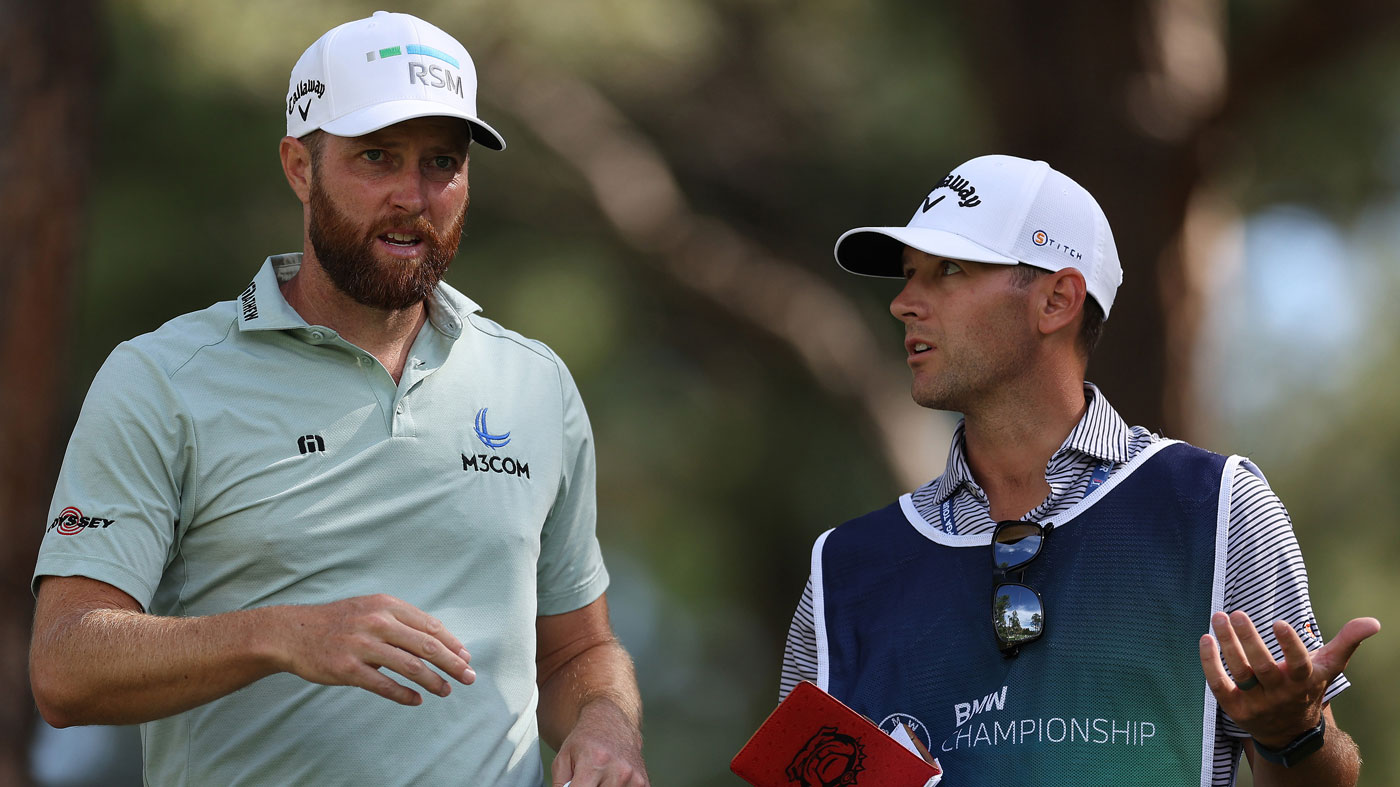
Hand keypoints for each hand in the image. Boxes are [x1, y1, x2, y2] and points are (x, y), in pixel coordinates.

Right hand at [271, 593, 474, 704]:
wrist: (293, 632)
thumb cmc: (340, 622)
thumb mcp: (371, 609)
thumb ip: (401, 622)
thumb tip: (439, 642)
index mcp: (386, 605)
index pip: (429, 626)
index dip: (452, 643)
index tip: (467, 658)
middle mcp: (376, 622)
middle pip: (426, 645)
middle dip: (452, 663)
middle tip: (469, 677)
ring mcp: (361, 645)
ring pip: (409, 666)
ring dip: (433, 681)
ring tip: (446, 691)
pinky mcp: (347, 668)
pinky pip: (382, 684)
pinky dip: (403, 694)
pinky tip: (416, 700)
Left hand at [551, 699, 648, 786]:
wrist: (611, 721)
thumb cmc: (585, 740)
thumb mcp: (563, 759)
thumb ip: (559, 784)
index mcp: (595, 763)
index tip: (575, 786)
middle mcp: (617, 771)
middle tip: (586, 781)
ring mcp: (633, 778)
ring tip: (599, 780)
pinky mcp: (643, 783)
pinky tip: (611, 780)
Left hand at [1199, 611, 1379, 747]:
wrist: (1289, 730)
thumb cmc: (1307, 686)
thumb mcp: (1328, 666)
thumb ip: (1347, 642)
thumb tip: (1373, 622)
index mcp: (1303, 681)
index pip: (1298, 664)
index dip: (1289, 645)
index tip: (1279, 622)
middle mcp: (1279, 693)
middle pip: (1261, 667)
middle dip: (1249, 640)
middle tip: (1237, 614)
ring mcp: (1256, 702)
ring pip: (1239, 673)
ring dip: (1227, 645)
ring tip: (1218, 617)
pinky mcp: (1235, 707)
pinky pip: (1219, 684)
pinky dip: (1209, 663)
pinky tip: (1206, 639)